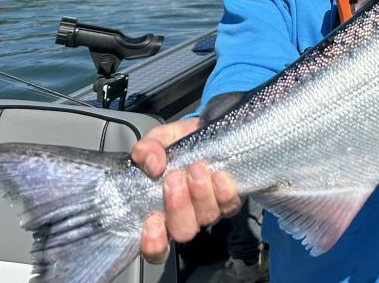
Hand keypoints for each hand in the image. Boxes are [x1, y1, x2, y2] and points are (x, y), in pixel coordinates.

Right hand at [132, 118, 242, 263]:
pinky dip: (223, 191)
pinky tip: (218, 175)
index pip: (155, 246)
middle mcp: (186, 217)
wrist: (210, 132)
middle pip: (182, 231)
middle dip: (178, 206)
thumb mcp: (160, 139)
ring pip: (206, 217)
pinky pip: (229, 205)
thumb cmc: (180, 145)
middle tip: (175, 178)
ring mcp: (208, 211)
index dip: (153, 243)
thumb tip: (152, 164)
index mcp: (160, 210)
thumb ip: (148, 148)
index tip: (152, 220)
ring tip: (197, 168)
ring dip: (200, 193)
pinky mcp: (230, 201)